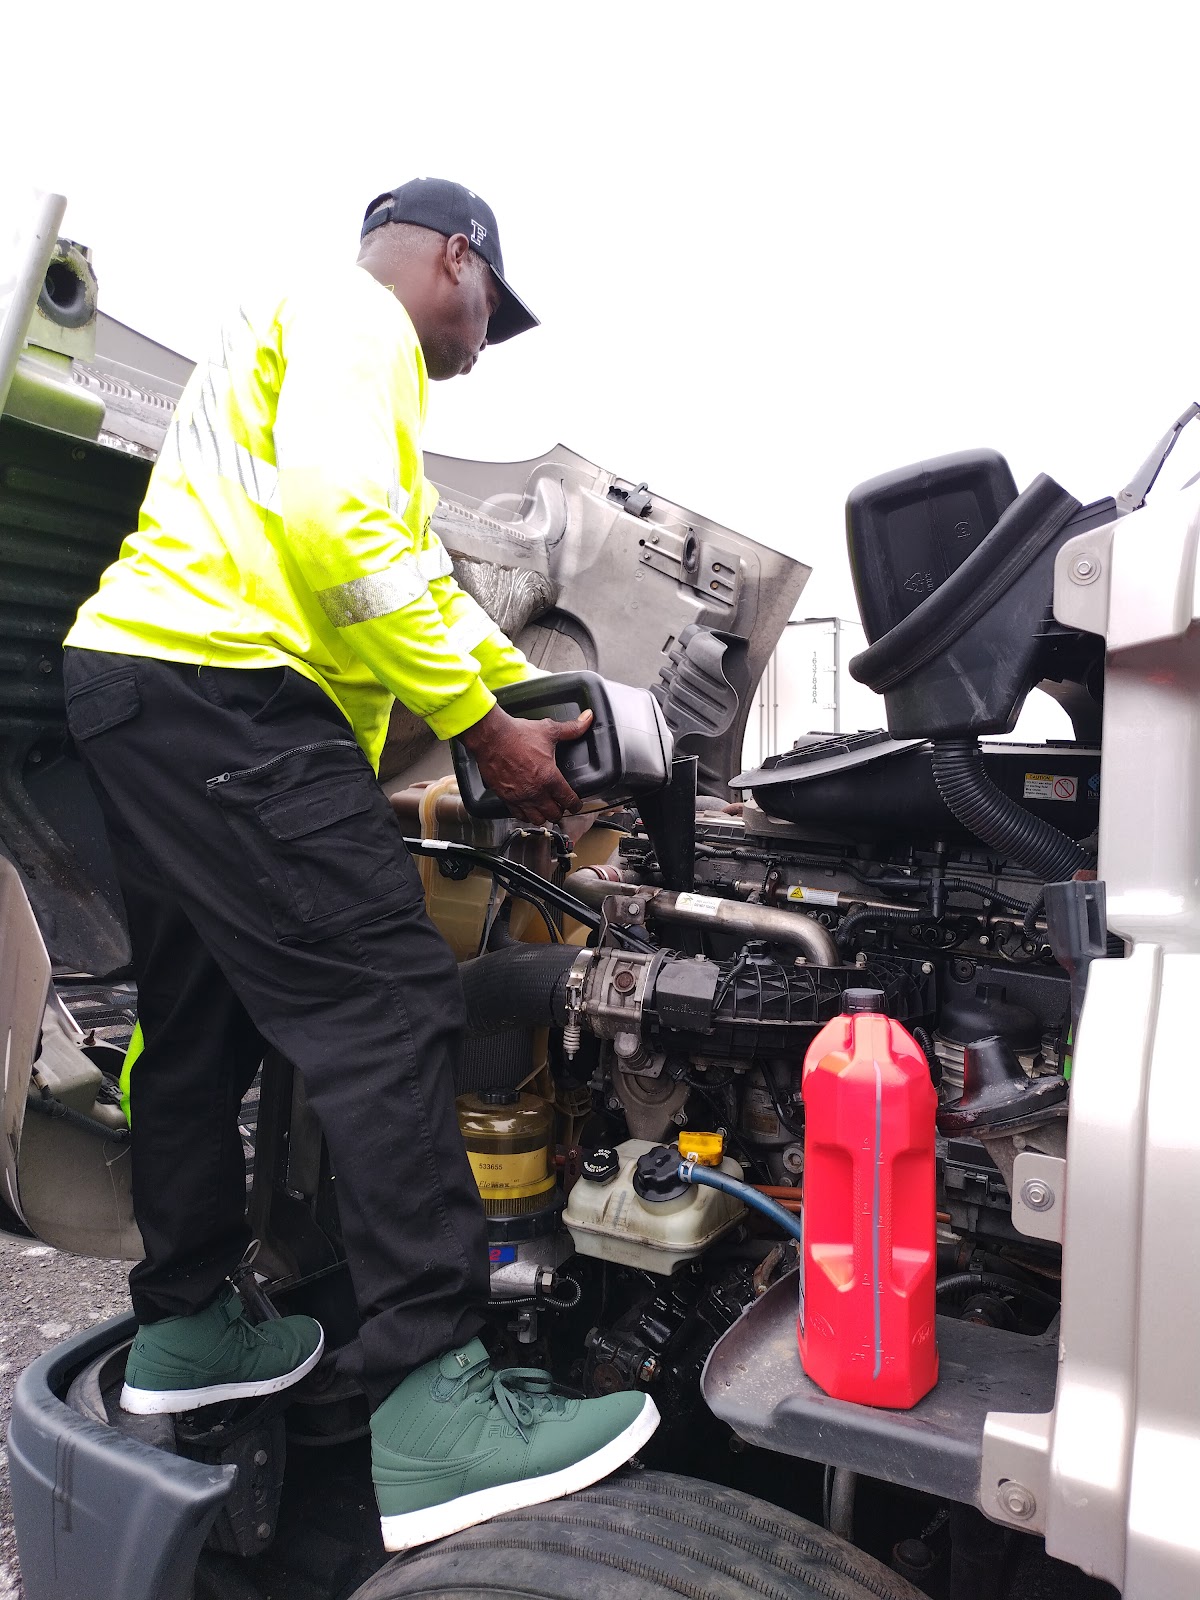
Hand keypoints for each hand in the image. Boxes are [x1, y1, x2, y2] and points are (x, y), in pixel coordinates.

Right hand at [459, 705, 592, 822]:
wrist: (491, 737)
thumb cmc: (517, 735)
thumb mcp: (549, 730)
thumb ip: (571, 729)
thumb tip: (587, 719)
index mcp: (550, 778)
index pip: (569, 801)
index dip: (576, 805)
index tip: (576, 805)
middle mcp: (536, 791)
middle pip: (554, 814)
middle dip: (560, 811)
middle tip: (560, 805)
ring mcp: (520, 797)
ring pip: (537, 819)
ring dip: (543, 816)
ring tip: (545, 809)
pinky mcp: (505, 797)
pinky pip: (518, 815)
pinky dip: (525, 814)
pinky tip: (527, 808)